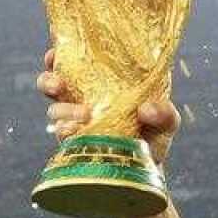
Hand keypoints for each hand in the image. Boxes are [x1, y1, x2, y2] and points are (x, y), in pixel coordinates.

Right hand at [37, 49, 180, 163]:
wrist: (147, 166)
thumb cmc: (156, 134)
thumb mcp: (167, 121)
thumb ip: (164, 113)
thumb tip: (146, 109)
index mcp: (103, 79)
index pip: (77, 58)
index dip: (62, 51)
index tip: (56, 52)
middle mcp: (83, 95)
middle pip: (53, 79)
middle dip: (49, 79)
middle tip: (59, 84)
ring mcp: (76, 118)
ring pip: (55, 108)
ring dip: (62, 110)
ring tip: (83, 115)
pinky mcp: (73, 139)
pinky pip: (61, 133)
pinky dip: (66, 131)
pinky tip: (77, 132)